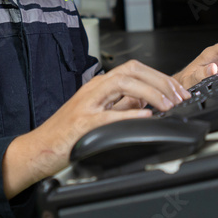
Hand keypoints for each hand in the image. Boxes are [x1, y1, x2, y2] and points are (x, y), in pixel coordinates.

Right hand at [1, 60, 190, 196]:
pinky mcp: (82, 123)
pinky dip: (130, 114)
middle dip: (161, 81)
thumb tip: (148, 103)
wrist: (38, 148)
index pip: (135, 69)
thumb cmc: (66, 134)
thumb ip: (120, 106)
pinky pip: (110, 114)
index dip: (161, 78)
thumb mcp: (99, 114)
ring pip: (123, 83)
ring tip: (167, 105)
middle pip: (132, 70)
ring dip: (151, 92)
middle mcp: (94, 89)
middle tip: (179, 97)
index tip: (178, 92)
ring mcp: (87, 104)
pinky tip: (146, 116)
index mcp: (99, 86)